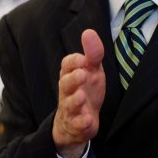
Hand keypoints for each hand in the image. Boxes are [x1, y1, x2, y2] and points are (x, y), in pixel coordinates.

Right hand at [53, 29, 105, 157]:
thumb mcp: (92, 70)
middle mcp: (67, 91)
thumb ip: (93, 53)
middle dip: (72, 79)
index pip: (67, 65)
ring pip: (69, 105)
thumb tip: (89, 31)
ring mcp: (70, 109)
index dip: (74, 61)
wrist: (78, 122)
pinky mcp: (76, 125)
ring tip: (82, 96)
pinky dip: (82, 123)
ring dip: (75, 100)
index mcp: (70, 75)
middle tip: (82, 74)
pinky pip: (77, 125)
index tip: (83, 59)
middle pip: (65, 84)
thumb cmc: (85, 89)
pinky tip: (89, 119)